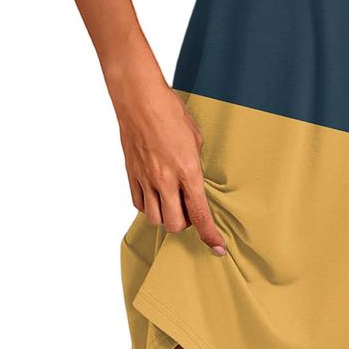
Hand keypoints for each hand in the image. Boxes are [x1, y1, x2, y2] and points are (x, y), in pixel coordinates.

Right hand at [111, 77, 226, 255]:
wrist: (140, 100)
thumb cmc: (171, 113)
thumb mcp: (195, 139)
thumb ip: (195, 164)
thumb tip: (194, 180)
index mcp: (187, 170)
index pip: (200, 214)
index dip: (210, 235)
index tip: (217, 247)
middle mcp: (166, 180)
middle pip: (174, 225)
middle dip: (185, 225)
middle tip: (189, 212)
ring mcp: (146, 179)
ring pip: (154, 219)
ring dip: (165, 217)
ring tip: (172, 202)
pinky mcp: (131, 175)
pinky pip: (139, 204)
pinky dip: (149, 206)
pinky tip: (155, 194)